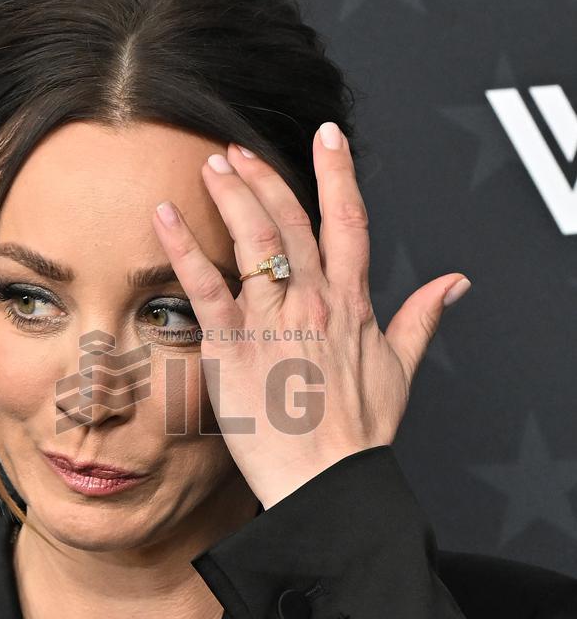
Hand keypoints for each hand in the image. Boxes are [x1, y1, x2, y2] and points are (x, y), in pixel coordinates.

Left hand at [152, 123, 470, 508]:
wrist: (327, 481)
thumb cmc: (358, 435)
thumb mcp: (401, 370)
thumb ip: (423, 318)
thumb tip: (453, 284)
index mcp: (350, 304)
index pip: (348, 221)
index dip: (338, 173)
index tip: (327, 138)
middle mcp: (313, 302)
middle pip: (291, 221)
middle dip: (266, 177)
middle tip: (240, 149)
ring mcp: (272, 321)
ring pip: (253, 240)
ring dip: (231, 196)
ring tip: (212, 165)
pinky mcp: (233, 347)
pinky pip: (205, 286)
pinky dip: (184, 247)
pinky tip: (165, 216)